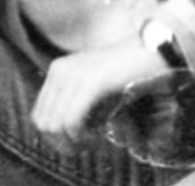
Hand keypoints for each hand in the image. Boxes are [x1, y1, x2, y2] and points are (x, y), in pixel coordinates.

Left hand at [30, 38, 173, 151]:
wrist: (154, 50)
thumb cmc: (128, 73)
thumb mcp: (95, 85)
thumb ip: (75, 102)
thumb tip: (62, 134)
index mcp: (58, 69)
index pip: (39, 115)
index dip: (57, 137)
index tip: (80, 141)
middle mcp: (61, 69)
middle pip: (44, 123)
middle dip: (63, 143)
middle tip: (88, 145)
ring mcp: (75, 74)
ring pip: (55, 126)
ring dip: (73, 142)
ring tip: (94, 141)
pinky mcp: (92, 82)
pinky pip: (72, 121)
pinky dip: (82, 137)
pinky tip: (98, 138)